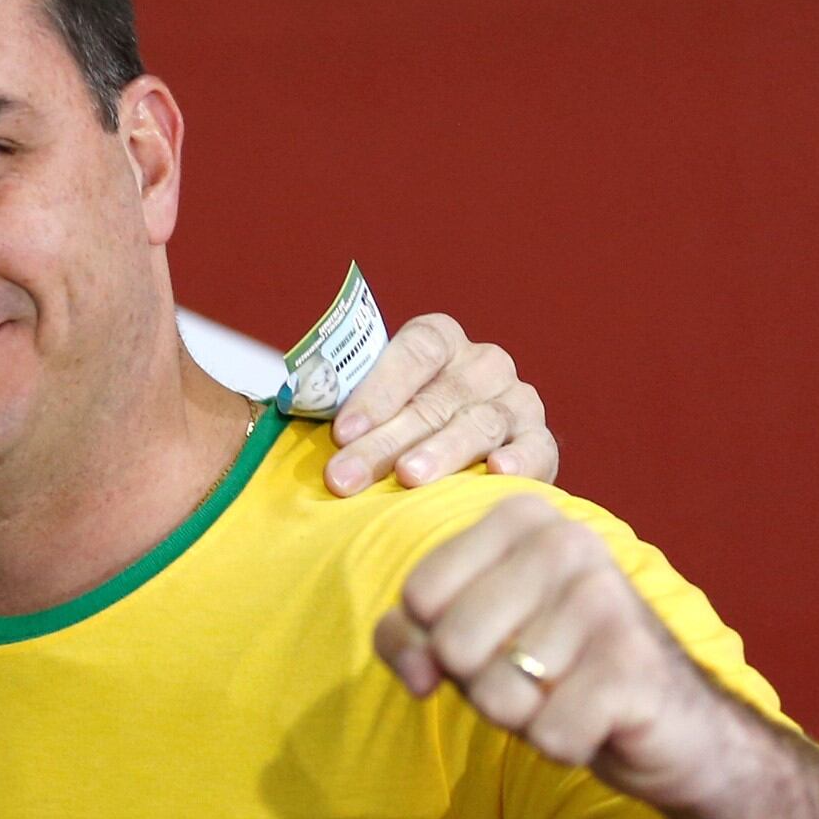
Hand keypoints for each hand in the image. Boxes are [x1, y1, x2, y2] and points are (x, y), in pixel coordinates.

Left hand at [323, 313, 553, 493]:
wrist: (450, 462)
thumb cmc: (389, 432)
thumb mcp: (362, 409)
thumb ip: (334, 404)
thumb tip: (278, 413)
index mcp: (439, 341)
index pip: (414, 349)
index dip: (377, 389)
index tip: (341, 431)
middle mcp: (483, 365)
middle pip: (434, 398)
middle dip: (384, 440)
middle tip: (346, 477)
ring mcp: (517, 401)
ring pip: (479, 423)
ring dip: (441, 452)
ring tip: (408, 477)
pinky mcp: (540, 443)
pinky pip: (536, 448)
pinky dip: (519, 459)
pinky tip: (496, 472)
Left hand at [373, 495, 763, 811]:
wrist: (661, 721)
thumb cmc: (548, 668)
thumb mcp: (463, 641)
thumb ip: (406, 638)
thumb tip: (419, 673)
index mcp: (521, 518)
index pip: (419, 597)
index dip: (436, 643)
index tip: (490, 642)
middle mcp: (568, 541)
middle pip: (452, 646)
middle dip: (480, 685)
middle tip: (532, 676)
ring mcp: (608, 599)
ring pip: (497, 696)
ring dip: (524, 718)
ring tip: (566, 694)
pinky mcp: (635, 663)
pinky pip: (547, 734)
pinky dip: (561, 745)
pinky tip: (597, 722)